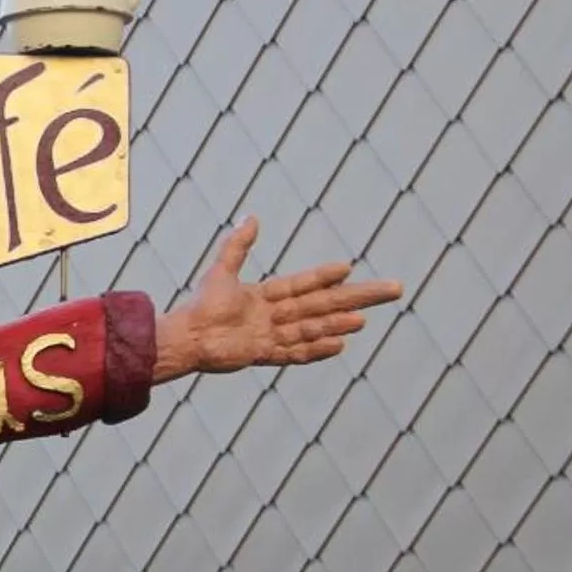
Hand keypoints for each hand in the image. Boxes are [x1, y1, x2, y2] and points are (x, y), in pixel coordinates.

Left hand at [153, 218, 402, 382]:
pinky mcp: (263, 354)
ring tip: (363, 319)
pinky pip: (295, 353)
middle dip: (355, 299)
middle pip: (322, 305)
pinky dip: (316, 350)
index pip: (305, 284)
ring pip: (312, 328)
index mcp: (267, 297)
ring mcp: (272, 336)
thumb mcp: (221, 271)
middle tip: (388, 291)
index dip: (324, 276)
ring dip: (337, 324)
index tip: (348, 268)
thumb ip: (237, 246)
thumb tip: (252, 218)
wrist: (184, 337)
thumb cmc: (200, 306)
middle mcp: (275, 316)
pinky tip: (340, 345)